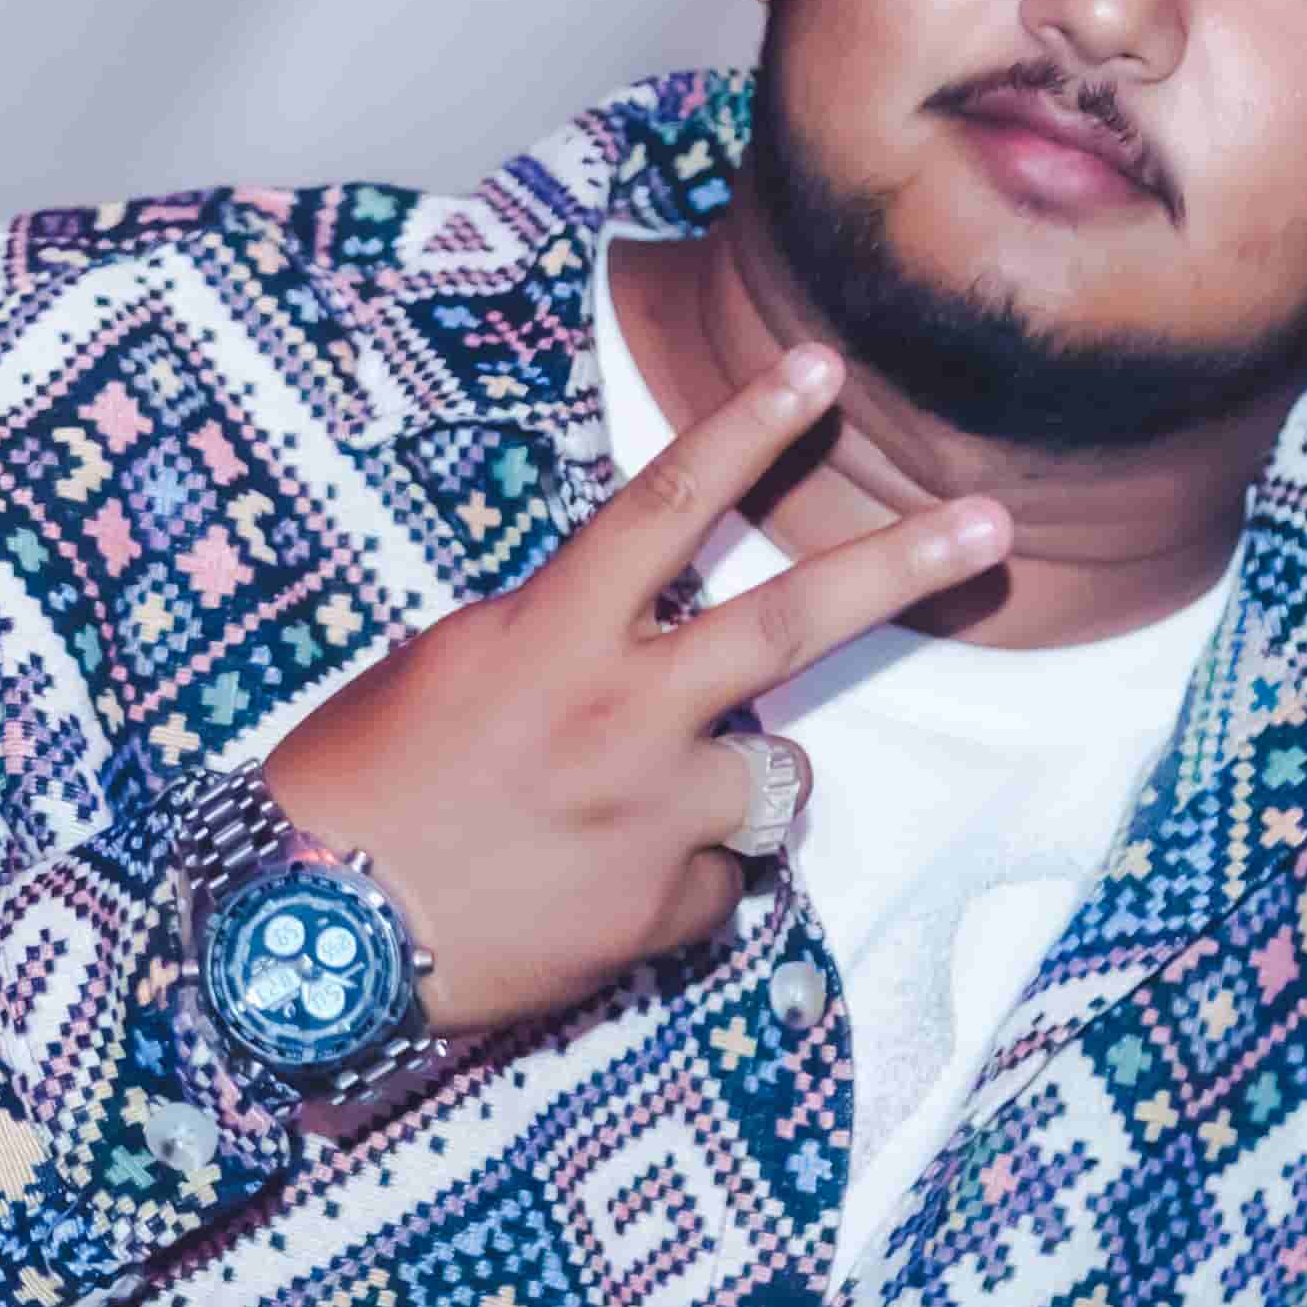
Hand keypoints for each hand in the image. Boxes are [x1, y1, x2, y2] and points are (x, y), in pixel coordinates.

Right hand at [261, 343, 1002, 1041]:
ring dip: (738, 784)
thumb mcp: (453, 670)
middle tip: (989, 523)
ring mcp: (654, 811)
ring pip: (776, 776)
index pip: (665, 506)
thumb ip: (563, 639)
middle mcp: (621, 712)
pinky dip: (673, 885)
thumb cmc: (361, 791)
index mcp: (552, 633)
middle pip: (790, 622)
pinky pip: (715, 881)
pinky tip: (593, 895)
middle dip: (901, 565)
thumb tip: (637, 632)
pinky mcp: (668, 907)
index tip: (820, 366)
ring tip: (633, 813)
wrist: (317, 940)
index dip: (747, 429)